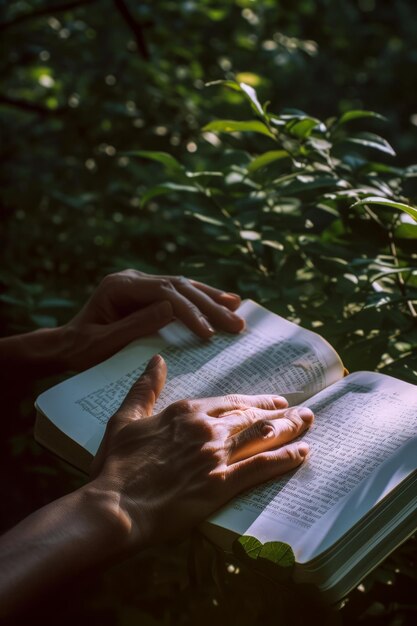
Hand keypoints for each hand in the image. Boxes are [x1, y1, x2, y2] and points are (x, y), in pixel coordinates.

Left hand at [62, 270, 244, 370]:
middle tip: (236, 322)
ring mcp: (141, 284)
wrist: (67, 345)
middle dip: (210, 304)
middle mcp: (132, 279)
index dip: (190, 311)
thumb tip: (172, 309)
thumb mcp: (104, 342)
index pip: (164, 293)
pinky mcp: (148, 293)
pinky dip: (200, 299)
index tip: (209, 332)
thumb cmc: (82, 349)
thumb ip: (136, 325)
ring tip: (237, 306)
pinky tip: (220, 301)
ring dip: (211, 298)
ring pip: (183, 286)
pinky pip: (179, 293)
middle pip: (178, 286)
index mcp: (119, 286)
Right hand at [90, 355, 313, 550]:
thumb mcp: (126, 419)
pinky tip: (302, 453)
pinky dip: (285, 458)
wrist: (117, 506)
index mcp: (186, 411)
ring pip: (263, 435)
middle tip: (302, 412)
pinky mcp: (222, 483)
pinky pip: (262, 466)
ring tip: (308, 423)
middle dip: (281, 413)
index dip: (257, 401)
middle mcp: (206, 427)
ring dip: (290, 428)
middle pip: (252, 416)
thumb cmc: (117, 465)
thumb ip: (145, 389)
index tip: (274, 401)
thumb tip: (157, 360)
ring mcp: (216, 454)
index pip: (231, 401)